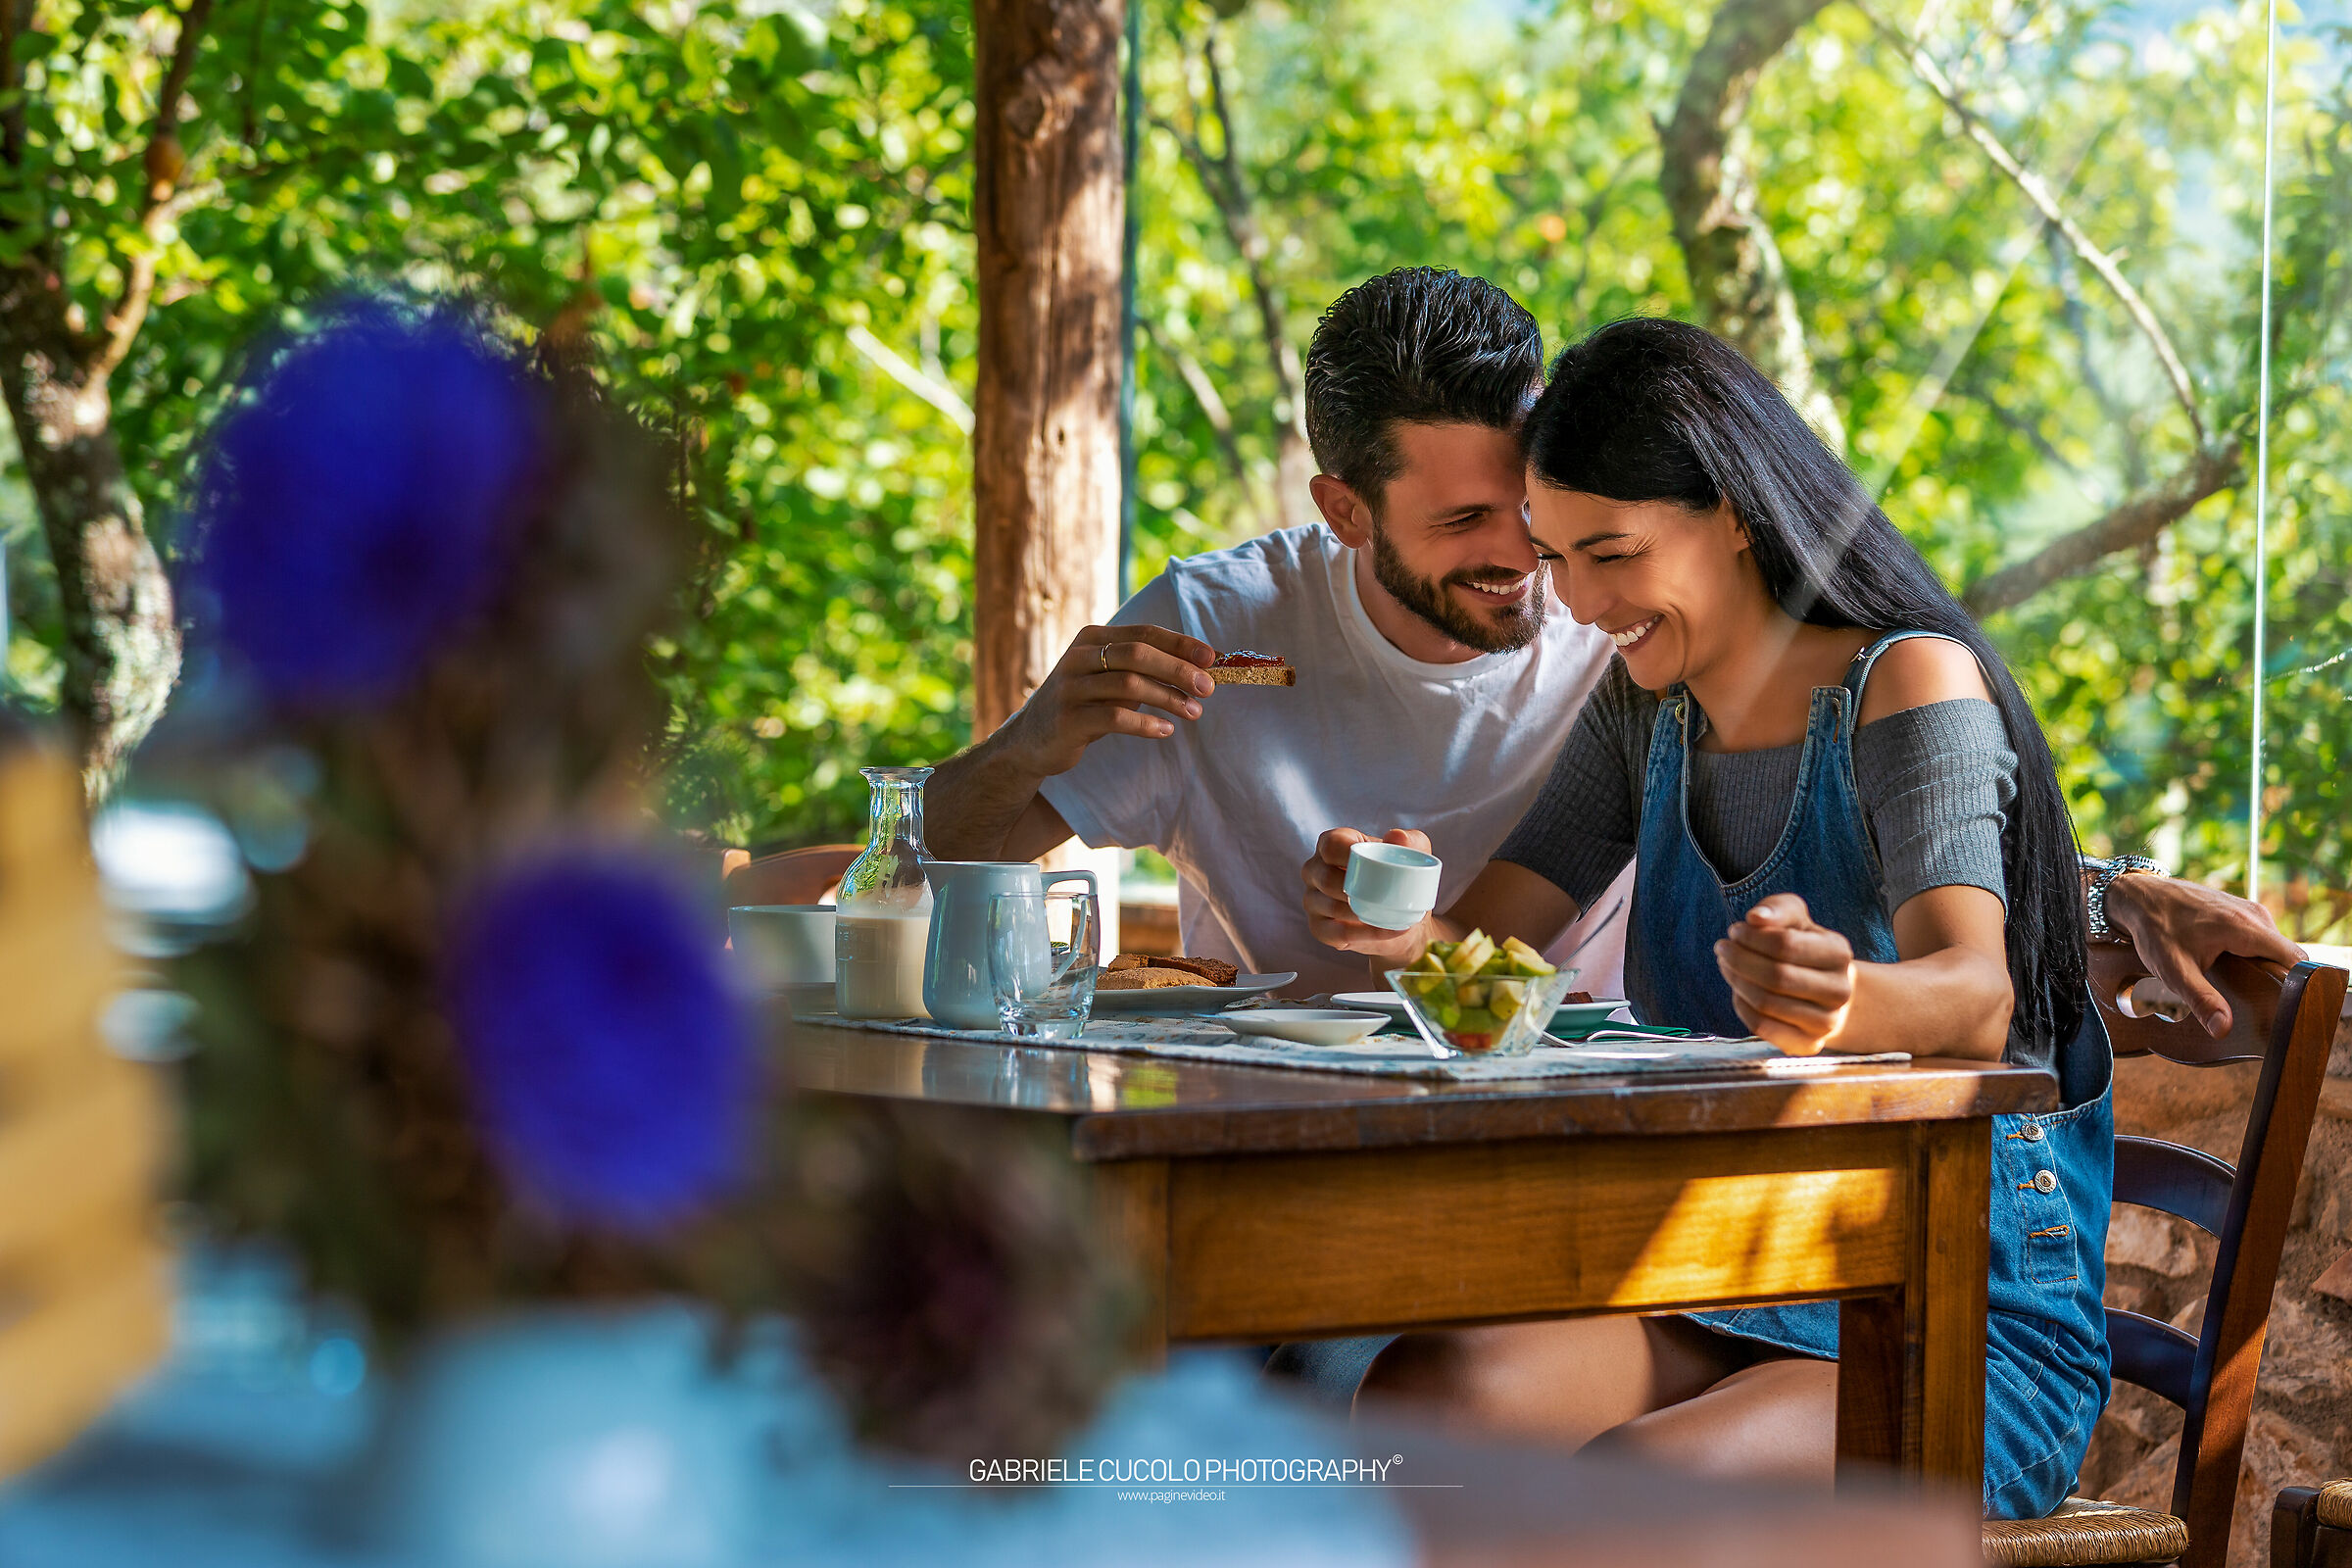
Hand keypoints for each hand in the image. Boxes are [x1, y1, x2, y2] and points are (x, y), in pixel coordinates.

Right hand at [997, 624, 1218, 777]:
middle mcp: (1078, 656)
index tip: (1212, 658)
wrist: (1030, 741)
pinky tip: (1166, 730)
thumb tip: (1198, 670)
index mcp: (1092, 639)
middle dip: (1179, 670)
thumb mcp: (1107, 680)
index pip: (1144, 633)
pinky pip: (1114, 718)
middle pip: (1138, 655)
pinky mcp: (1068, 719)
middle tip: (1208, 688)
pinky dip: (1145, 724)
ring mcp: (1070, 687)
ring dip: (1168, 698)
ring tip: (1194, 712)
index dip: (1181, 643)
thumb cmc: (1082, 707)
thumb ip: (1140, 671)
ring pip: (1129, 686)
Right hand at [1302, 827, 1433, 963]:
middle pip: (1326, 878)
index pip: (1330, 845)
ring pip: (1332, 907)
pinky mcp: (1319, 927)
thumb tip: (1397, 837)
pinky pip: (1337, 933)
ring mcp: (1312, 900)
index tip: (1376, 866)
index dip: (1348, 854)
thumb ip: (1410, 840)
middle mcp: (1315, 871)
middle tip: (1386, 896)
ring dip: (1362, 914)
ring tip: (1390, 916)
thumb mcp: (1413, 854)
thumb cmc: (1399, 877)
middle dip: (1355, 889)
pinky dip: (1365, 935)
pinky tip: (1385, 932)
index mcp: (1331, 845)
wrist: (1401, 917)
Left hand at [1716, 893, 1856, 1056]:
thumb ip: (1777, 909)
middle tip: (1722, 949)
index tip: (1734, 931)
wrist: (1826, 993)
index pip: (1785, 944)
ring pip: (1766, 1003)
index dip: (1751, 937)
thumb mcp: (1796, 920)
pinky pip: (1762, 1027)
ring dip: (1736, 981)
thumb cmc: (1804, 948)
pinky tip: (1739, 991)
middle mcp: (1840, 990)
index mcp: (1838, 953)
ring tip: (1727, 966)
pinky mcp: (1808, 1045)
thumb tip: (1756, 917)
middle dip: (1739, 960)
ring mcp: (1827, 1022)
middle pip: (1775, 976)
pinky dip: (1742, 1007)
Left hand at [2103, 873, 2302, 1035]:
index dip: (2299, 986)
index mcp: (2245, 928)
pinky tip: (2236, 968)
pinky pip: (2263, 939)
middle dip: (2280, 981)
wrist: (2141, 896)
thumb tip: (2223, 1029)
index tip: (2289, 1008)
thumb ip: (2201, 999)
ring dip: (2265, 968)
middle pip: (2288, 957)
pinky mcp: (2244, 911)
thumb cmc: (2155, 930)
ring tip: (2245, 986)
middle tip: (2262, 1004)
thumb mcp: (2173, 970)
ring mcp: (2251, 910)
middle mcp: (2255, 916)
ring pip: (2275, 948)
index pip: (2297, 960)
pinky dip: (2256, 955)